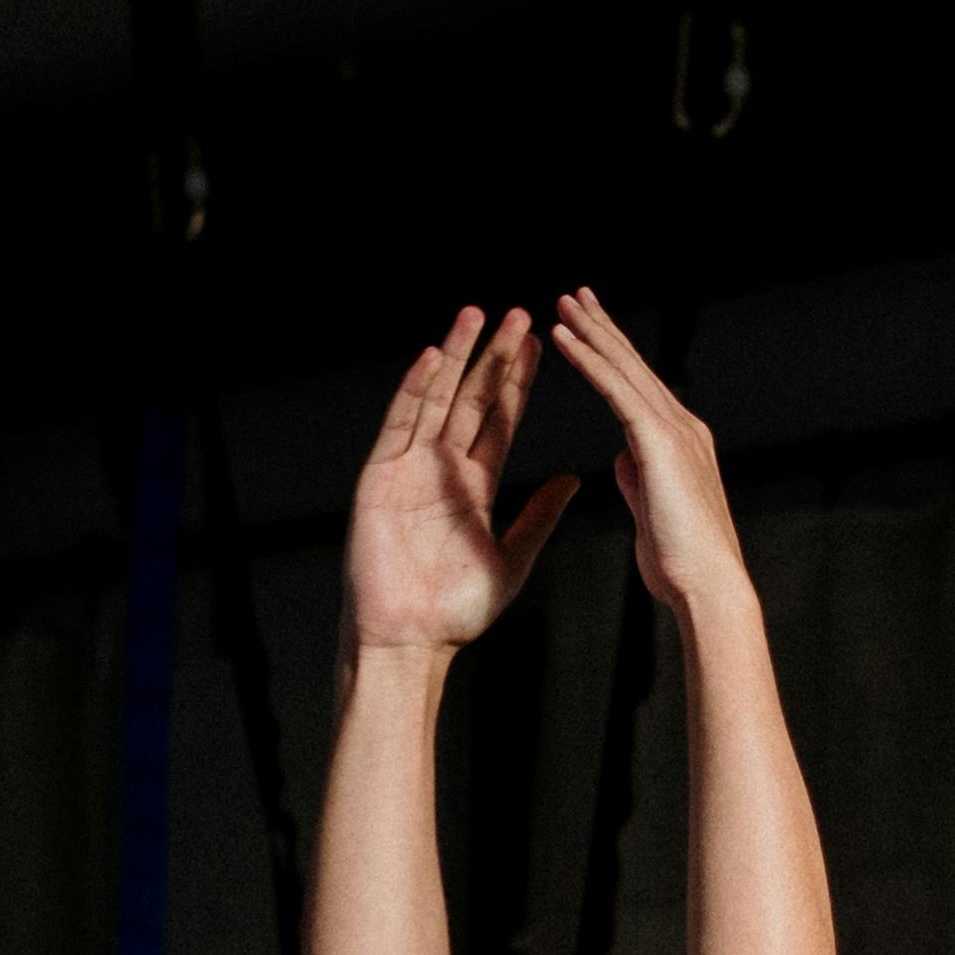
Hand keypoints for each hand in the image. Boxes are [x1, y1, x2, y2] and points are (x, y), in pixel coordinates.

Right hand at [349, 305, 580, 652]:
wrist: (410, 639)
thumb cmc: (455, 611)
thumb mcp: (512, 557)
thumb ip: (538, 515)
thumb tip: (573, 480)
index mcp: (472, 486)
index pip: (500, 421)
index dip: (520, 382)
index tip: (541, 345)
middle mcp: (440, 469)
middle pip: (471, 400)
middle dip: (495, 357)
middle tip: (519, 315)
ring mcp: (408, 469)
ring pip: (436, 400)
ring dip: (456, 357)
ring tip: (477, 316)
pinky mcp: (380, 477)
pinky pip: (399, 425)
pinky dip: (414, 390)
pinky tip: (434, 358)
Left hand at [548, 290, 741, 612]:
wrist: (709, 586)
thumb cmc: (681, 564)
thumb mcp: (651, 510)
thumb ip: (638, 476)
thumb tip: (622, 455)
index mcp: (679, 443)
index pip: (639, 388)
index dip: (613, 355)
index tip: (589, 328)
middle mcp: (682, 426)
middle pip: (634, 366)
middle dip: (604, 327)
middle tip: (576, 294)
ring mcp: (674, 430)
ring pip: (625, 368)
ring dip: (593, 331)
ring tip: (564, 302)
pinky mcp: (659, 441)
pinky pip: (616, 389)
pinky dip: (589, 359)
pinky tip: (564, 337)